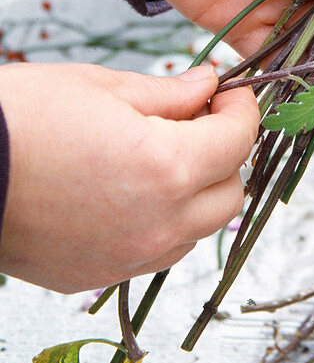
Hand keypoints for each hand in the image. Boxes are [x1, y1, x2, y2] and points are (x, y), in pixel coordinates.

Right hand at [0, 62, 257, 292]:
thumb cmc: (18, 119)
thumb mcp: (102, 86)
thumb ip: (169, 93)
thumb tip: (208, 86)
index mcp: (166, 168)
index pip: (238, 142)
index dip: (242, 110)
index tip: (229, 94)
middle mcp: (156, 224)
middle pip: (231, 194)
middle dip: (226, 154)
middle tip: (200, 121)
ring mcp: (126, 258)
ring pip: (198, 230)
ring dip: (197, 193)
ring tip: (163, 155)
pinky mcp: (95, 276)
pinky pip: (156, 253)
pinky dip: (163, 223)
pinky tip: (132, 190)